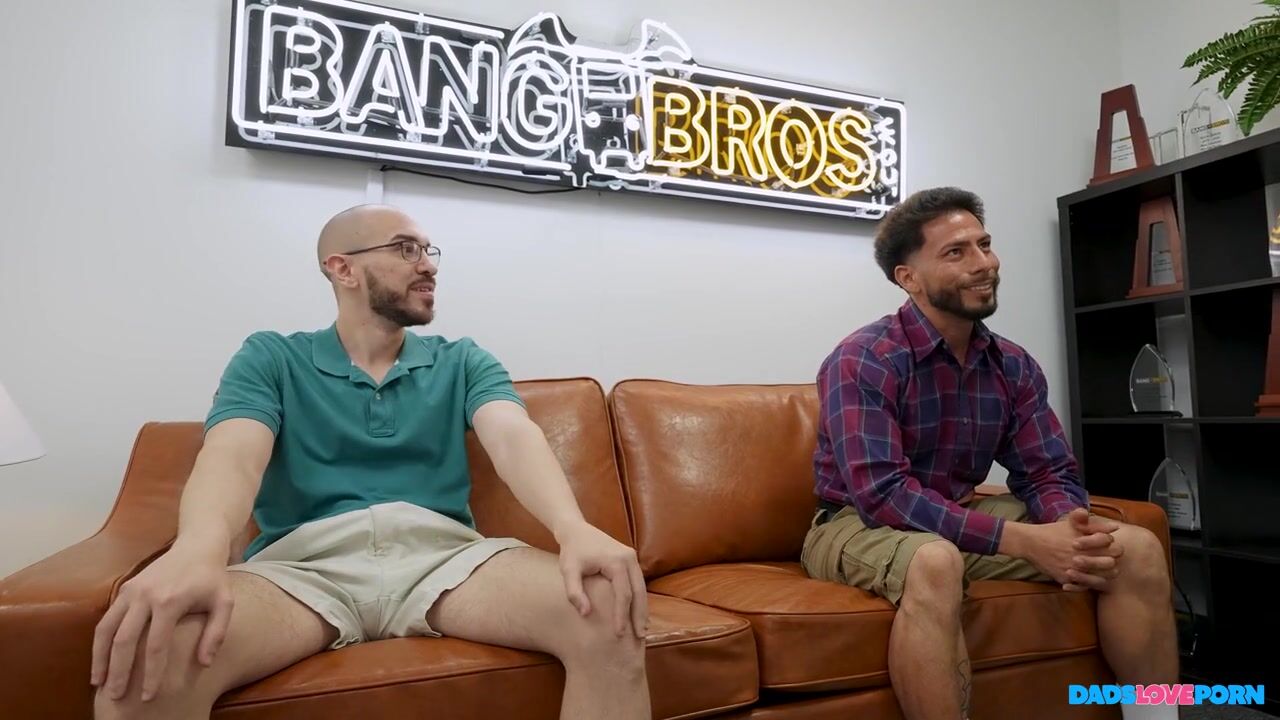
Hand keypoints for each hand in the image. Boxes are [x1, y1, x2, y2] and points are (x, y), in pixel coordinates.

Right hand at [90, 545, 232, 700]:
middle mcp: (145, 596)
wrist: (197, 545)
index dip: (151, 674)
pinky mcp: (124, 589)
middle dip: (119, 671)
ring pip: (107, 629)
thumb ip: (216, 633)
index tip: (148, 696)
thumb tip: (205, 663)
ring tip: (99, 684)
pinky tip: (100, 661)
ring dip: (100, 658)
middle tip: (115, 697)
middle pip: (125, 640)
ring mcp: (131, 591)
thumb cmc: (212, 578)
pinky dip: (100, 642)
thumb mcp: (224, 602)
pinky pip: (106, 619)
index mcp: (170, 601)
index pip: (156, 646)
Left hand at [555, 522, 647, 638]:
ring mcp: (632, 558)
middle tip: (639, 638)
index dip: (622, 615)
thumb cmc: (571, 551)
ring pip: (642, 589)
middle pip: (639, 592)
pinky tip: (637, 615)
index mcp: (616, 561)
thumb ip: (574, 592)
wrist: (577, 530)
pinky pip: (638, 584)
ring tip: (641, 631)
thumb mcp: (568, 570)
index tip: (619, 634)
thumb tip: (586, 613)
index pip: (623, 594)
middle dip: (639, 616)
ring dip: (642, 610)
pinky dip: (639, 600)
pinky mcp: (630, 561)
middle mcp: (630, 558)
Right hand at [1018, 509, 1118, 591]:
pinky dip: (1087, 584)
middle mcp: (1082, 556)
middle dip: (1110, 561)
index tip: (1107, 546)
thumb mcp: (1072, 522)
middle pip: (1109, 563)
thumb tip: (1115, 527)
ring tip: (1101, 571)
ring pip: (1100, 578)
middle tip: (1108, 560)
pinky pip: (1083, 586)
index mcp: (1086, 541)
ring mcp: (1074, 569)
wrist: (1030, 542)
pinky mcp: (1065, 579)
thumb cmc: (1053, 531)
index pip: (1113, 547)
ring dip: (1103, 575)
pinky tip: (1087, 578)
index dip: (1113, 546)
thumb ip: (1094, 524)